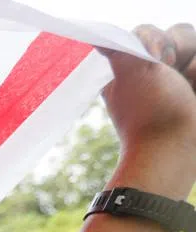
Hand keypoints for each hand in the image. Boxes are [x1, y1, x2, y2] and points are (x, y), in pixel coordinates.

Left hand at [104, 25, 195, 166]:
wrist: (173, 149)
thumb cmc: (148, 112)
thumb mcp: (128, 73)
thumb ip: (119, 48)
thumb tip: (97, 37)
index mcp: (132, 66)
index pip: (149, 31)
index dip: (155, 38)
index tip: (156, 57)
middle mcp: (157, 70)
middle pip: (180, 34)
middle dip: (179, 48)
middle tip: (171, 68)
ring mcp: (180, 80)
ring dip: (194, 66)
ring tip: (189, 87)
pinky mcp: (194, 88)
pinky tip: (195, 93)